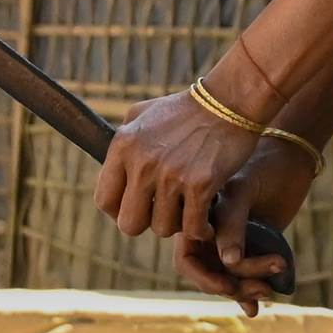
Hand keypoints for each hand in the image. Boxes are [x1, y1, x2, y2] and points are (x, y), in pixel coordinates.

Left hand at [98, 91, 260, 248]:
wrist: (229, 101)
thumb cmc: (186, 109)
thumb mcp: (143, 113)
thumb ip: (122, 142)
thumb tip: (112, 171)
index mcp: (124, 145)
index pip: (104, 199)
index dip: (117, 212)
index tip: (136, 209)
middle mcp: (143, 163)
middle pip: (129, 224)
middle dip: (146, 224)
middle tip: (162, 214)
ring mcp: (171, 175)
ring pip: (162, 228)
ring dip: (177, 225)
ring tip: (187, 212)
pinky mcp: (201, 184)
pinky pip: (193, 227)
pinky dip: (201, 230)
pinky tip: (207, 223)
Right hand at [177, 139, 312, 312]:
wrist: (291, 159)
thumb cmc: (261, 166)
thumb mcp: (243, 191)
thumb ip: (232, 224)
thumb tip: (228, 263)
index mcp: (196, 220)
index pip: (187, 262)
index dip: (204, 279)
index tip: (228, 284)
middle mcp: (211, 235)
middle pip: (211, 276)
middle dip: (234, 286)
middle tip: (262, 287)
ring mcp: (233, 242)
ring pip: (233, 279)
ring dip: (248, 289)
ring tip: (270, 290)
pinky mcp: (255, 247)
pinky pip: (250, 275)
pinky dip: (257, 289)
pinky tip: (272, 295)